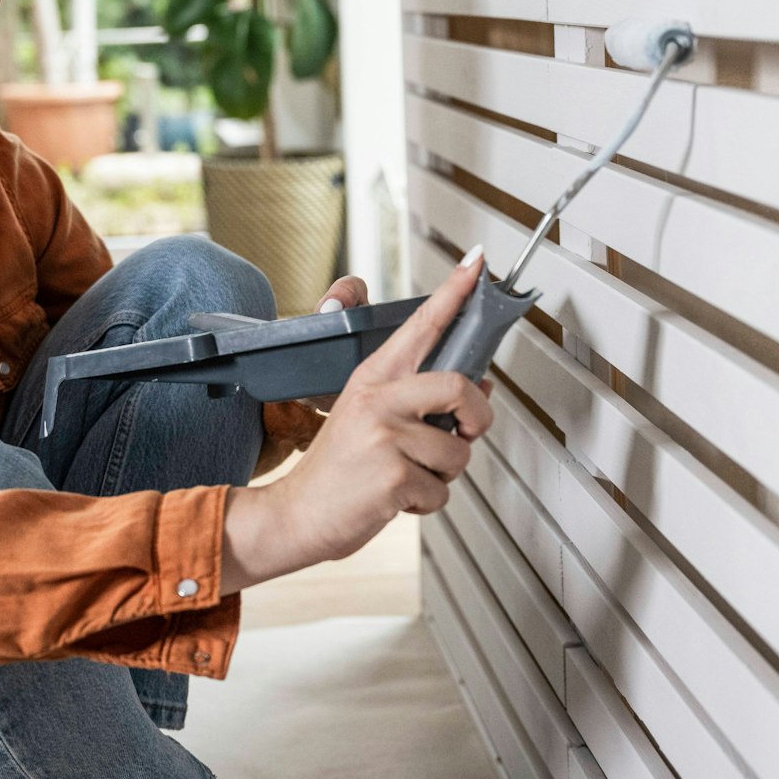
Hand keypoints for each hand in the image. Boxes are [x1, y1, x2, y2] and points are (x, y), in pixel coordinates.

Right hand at [221, 246, 493, 591]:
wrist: (296, 516)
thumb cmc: (339, 471)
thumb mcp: (370, 419)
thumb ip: (421, 401)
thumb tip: (482, 387)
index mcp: (373, 377)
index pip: (422, 325)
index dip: (454, 292)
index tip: (477, 262)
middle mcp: (379, 398)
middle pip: (459, 385)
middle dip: (477, 416)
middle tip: (465, 431)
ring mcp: (385, 435)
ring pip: (458, 451)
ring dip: (443, 475)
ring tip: (407, 476)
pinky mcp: (393, 474)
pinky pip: (442, 490)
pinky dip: (427, 503)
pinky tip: (396, 499)